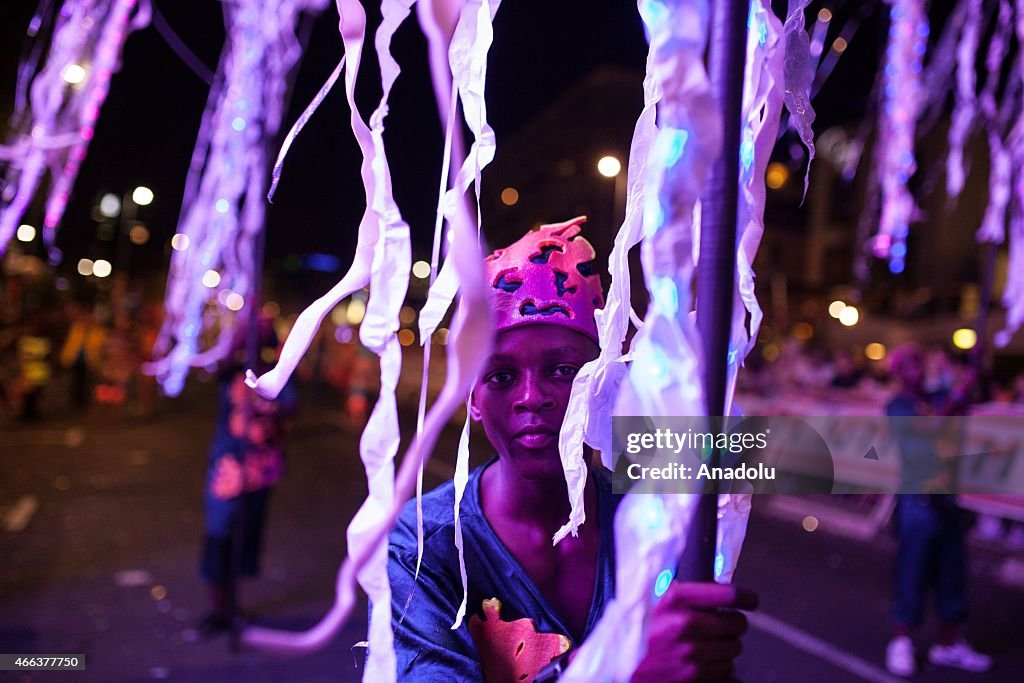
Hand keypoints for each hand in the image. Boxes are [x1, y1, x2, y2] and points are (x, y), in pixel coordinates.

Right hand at [631, 582, 757, 682]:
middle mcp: (685, 624)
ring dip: (724, 649)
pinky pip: (726, 673)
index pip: (728, 594)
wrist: (615, 665)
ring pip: (733, 650)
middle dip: (732, 625)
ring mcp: (691, 653)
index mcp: (676, 600)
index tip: (750, 600)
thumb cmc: (633, 632)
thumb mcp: (652, 601)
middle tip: (721, 626)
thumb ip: (681, 594)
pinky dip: (720, 670)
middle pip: (736, 624)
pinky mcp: (693, 677)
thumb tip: (713, 592)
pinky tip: (704, 664)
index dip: (745, 597)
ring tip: (704, 647)